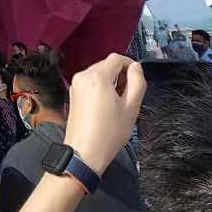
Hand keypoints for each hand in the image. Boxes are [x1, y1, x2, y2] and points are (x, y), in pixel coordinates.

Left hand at [63, 53, 145, 176]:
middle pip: (107, 65)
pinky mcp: (73, 93)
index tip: (138, 77)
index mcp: (97, 77)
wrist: (85, 152)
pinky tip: (107, 105)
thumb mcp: (131, 108)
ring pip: (99, 73)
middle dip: (121, 74)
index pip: (116, 58)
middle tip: (130, 94)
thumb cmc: (109, 133)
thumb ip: (137, 83)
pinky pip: (90, 82)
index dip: (130, 65)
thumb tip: (136, 68)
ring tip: (119, 102)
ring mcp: (76, 84)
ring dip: (111, 81)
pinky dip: (101, 87)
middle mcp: (83, 76)